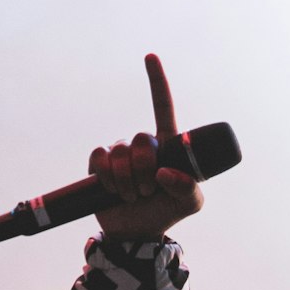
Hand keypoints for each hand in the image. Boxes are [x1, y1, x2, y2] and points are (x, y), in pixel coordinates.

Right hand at [88, 54, 202, 240]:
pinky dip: (109, 177)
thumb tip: (165, 173)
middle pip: (142, 139)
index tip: (150, 56)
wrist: (137, 233)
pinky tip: (114, 190)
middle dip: (145, 168)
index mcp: (167, 146)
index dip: (157, 81)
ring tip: (134, 195)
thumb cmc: (167, 212)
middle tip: (148, 189)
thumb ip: (188, 187)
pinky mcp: (100, 163)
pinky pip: (100, 158)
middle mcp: (143, 145)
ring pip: (121, 151)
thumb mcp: (190, 204)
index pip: (162, 106)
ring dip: (128, 179)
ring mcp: (120, 153)